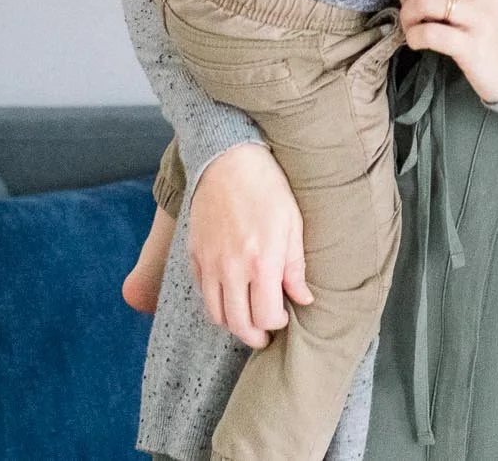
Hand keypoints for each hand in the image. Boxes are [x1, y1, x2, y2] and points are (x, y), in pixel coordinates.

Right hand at [185, 142, 312, 348]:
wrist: (228, 162)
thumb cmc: (268, 189)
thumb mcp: (293, 224)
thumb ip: (296, 266)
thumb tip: (303, 298)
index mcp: (262, 262)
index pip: (266, 316)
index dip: (276, 324)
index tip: (283, 317)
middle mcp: (232, 269)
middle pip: (239, 324)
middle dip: (254, 336)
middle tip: (264, 336)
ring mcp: (210, 264)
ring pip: (216, 315)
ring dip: (232, 324)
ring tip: (246, 320)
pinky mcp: (194, 256)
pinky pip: (202, 293)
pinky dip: (215, 303)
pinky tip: (229, 296)